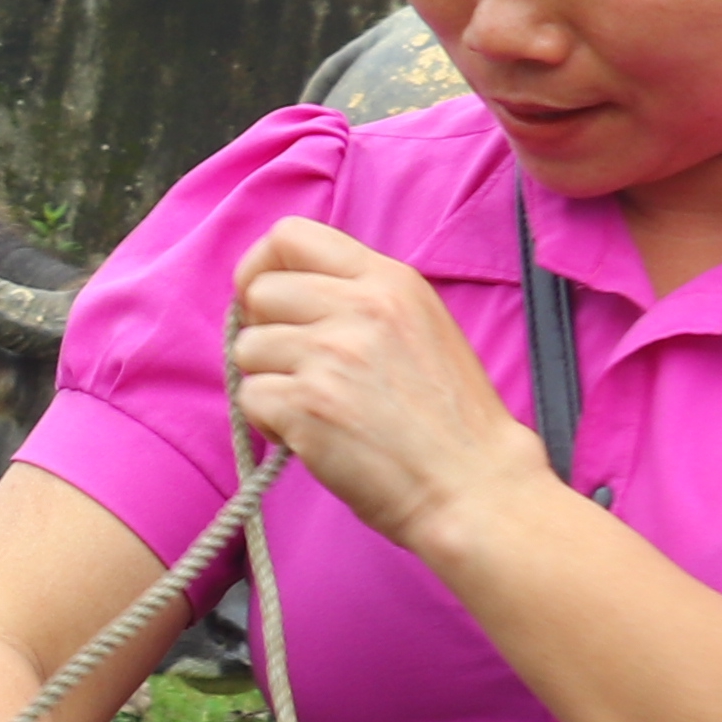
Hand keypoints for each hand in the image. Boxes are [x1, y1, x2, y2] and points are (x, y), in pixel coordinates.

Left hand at [228, 219, 551, 555]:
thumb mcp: (421, 326)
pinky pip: (250, 399)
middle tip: (297, 368)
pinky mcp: (308, 405)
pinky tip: (312, 436)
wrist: (474, 485)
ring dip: (269, 381)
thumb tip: (284, 294)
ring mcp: (331, 354)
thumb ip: (361, 300)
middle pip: (258, 291)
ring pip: (247, 348)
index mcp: (389, 281)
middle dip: (265, 331)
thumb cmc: (451, 418)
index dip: (262, 267)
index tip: (266, 301)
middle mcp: (359, 307)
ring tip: (315, 408)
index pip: (291, 236)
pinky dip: (270, 423)